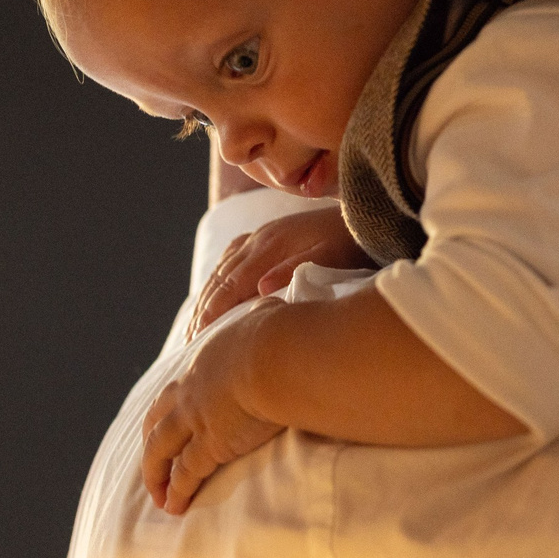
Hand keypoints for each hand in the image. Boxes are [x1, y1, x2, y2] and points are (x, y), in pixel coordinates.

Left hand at [142, 307, 288, 514]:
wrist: (278, 357)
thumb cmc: (282, 333)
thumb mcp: (268, 315)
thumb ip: (265, 315)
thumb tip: (273, 305)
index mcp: (205, 360)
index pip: (179, 387)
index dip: (172, 405)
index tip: (171, 417)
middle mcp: (192, 391)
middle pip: (157, 419)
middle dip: (151, 439)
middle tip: (151, 457)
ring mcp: (196, 419)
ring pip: (161, 450)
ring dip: (155, 473)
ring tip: (156, 494)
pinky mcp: (209, 446)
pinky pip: (185, 474)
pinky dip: (176, 491)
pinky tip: (174, 506)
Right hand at [192, 207, 368, 334]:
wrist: (369, 213)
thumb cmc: (354, 242)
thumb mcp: (332, 257)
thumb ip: (296, 269)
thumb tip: (260, 287)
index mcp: (272, 244)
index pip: (232, 282)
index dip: (213, 312)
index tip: (199, 340)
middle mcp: (260, 237)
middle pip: (221, 277)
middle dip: (203, 310)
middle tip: (189, 344)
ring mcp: (262, 234)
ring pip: (223, 268)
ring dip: (206, 297)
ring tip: (194, 327)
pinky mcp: (268, 236)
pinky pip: (232, 258)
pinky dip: (218, 279)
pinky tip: (213, 294)